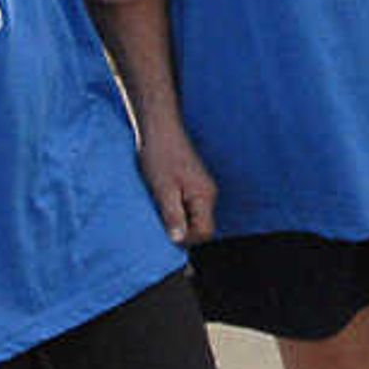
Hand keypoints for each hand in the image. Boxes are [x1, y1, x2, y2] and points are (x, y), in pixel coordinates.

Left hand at [137, 120, 216, 242]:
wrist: (159, 127)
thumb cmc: (160, 155)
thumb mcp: (163, 190)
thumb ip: (173, 216)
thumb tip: (178, 240)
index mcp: (204, 196)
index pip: (205, 232)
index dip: (188, 240)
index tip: (167, 235)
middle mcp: (208, 193)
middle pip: (202, 226)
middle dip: (183, 230)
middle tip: (161, 222)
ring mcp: (202, 188)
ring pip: (194, 216)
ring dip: (178, 219)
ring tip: (160, 208)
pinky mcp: (193, 183)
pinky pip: (189, 205)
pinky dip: (177, 208)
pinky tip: (162, 200)